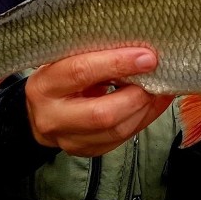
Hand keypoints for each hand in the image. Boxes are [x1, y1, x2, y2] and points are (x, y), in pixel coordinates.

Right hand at [25, 48, 174, 156]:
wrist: (40, 112)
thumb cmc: (59, 78)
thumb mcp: (65, 60)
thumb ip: (94, 55)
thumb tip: (137, 48)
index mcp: (44, 85)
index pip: (80, 72)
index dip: (117, 64)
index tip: (146, 57)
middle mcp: (52, 117)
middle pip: (102, 113)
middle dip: (136, 95)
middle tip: (157, 76)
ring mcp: (68, 140)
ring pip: (115, 130)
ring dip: (144, 109)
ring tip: (159, 89)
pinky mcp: (86, 151)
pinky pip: (121, 139)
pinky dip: (143, 119)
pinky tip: (154, 103)